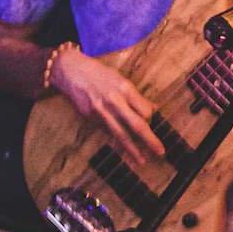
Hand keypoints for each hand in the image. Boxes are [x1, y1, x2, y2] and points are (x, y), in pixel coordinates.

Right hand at [50, 46, 164, 163]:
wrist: (71, 71)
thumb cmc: (100, 74)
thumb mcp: (121, 80)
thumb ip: (136, 96)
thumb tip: (153, 108)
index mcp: (125, 89)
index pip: (145, 111)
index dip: (151, 119)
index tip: (151, 122)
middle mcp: (114, 101)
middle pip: (136, 125)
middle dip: (150, 140)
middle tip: (161, 152)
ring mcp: (101, 111)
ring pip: (120, 134)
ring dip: (132, 149)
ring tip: (141, 160)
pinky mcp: (89, 117)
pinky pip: (106, 131)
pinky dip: (115, 141)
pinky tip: (122, 148)